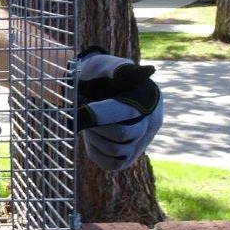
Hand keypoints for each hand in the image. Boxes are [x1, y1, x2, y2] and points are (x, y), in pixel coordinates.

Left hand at [75, 48, 162, 171]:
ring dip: (94, 138)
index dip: (99, 114)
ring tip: (87, 124)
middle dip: (95, 126)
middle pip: (122, 134)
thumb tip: (146, 70)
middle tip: (81, 114)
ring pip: (117, 152)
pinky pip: (112, 164)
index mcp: (148, 98)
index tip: (78, 111)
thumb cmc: (98, 75)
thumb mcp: (106, 65)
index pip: (127, 111)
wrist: (93, 87)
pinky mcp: (129, 157)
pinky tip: (91, 137)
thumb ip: (120, 69)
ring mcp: (142, 142)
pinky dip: (96, 152)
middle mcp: (151, 122)